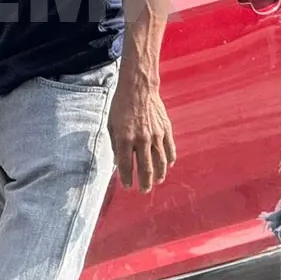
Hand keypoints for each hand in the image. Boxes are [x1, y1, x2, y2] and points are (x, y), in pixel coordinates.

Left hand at [110, 78, 175, 192]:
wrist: (138, 88)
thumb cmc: (120, 106)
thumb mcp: (111, 125)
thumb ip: (115, 145)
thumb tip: (119, 163)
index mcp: (124, 138)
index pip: (126, 165)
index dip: (126, 178)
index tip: (127, 186)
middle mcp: (141, 139)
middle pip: (145, 168)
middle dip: (144, 183)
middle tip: (143, 190)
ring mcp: (156, 135)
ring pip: (160, 162)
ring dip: (158, 175)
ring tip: (156, 182)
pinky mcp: (166, 130)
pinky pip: (170, 150)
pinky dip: (169, 161)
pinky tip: (167, 167)